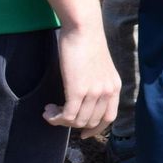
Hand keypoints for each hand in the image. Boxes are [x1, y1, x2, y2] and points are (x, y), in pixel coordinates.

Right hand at [44, 22, 121, 137]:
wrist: (83, 28)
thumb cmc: (87, 43)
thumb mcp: (98, 67)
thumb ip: (96, 83)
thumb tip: (83, 98)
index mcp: (115, 87)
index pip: (109, 118)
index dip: (95, 129)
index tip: (83, 134)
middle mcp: (108, 92)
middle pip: (91, 122)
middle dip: (72, 124)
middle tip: (57, 116)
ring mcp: (94, 92)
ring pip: (77, 121)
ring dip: (60, 121)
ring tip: (49, 111)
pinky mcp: (78, 91)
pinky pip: (67, 116)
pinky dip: (55, 118)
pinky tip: (47, 111)